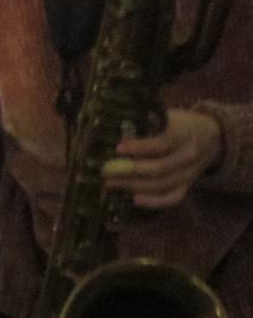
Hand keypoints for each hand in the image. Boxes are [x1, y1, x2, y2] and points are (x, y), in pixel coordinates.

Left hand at [103, 110, 223, 207]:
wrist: (211, 137)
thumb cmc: (179, 124)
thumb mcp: (168, 116)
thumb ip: (146, 121)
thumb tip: (112, 126)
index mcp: (184, 134)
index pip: (163, 143)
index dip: (140, 147)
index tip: (118, 148)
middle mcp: (189, 155)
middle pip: (160, 168)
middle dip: (130, 171)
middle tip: (106, 171)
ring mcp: (190, 173)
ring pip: (163, 184)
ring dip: (135, 186)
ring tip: (111, 184)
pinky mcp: (188, 185)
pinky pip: (173, 197)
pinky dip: (155, 201)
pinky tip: (134, 199)